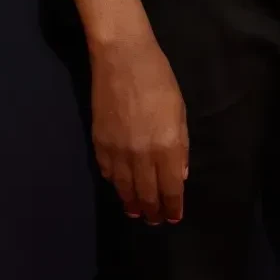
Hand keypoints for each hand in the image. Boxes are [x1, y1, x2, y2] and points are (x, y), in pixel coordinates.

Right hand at [90, 33, 188, 225]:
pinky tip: (118, 187)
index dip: (172, 206)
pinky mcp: (99, 143)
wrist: (121, 59)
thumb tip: (178, 176)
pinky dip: (114, 183)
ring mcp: (117, 151)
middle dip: (152, 211)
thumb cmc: (159, 80)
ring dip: (131, 202)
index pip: (170, 189)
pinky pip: (107, 171)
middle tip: (154, 221)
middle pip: (146, 194)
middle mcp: (141, 156)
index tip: (174, 217)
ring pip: (124, 187)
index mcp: (167, 148)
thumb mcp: (180, 113)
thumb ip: (180, 147)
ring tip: (136, 212)